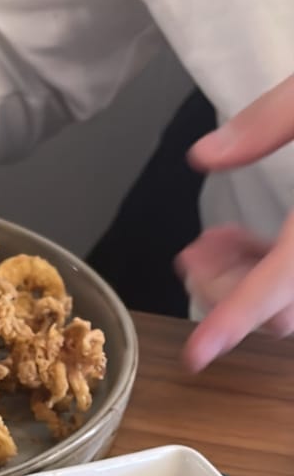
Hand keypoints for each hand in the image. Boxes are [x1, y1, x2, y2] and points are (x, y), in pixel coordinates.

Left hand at [177, 73, 293, 370]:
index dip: (236, 318)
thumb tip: (203, 157)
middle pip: (284, 310)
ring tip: (215, 241)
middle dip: (227, 290)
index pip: (283, 280)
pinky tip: (246, 240)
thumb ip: (269, 120)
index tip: (198, 354)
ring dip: (246, 284)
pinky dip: (271, 274)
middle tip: (191, 256)